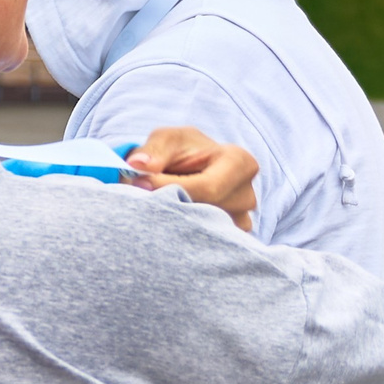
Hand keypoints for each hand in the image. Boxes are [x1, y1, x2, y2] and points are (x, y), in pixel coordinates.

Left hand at [123, 126, 258, 230]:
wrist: (188, 168)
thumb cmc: (180, 149)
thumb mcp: (166, 139)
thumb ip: (153, 151)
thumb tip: (137, 165)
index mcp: (240, 163)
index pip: (207, 188)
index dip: (170, 188)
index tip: (141, 184)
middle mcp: (246, 195)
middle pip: (205, 212)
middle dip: (172, 205)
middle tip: (148, 196)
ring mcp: (241, 220)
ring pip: (204, 230)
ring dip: (177, 221)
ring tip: (164, 205)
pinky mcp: (229, 237)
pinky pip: (204, 243)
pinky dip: (184, 234)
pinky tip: (172, 220)